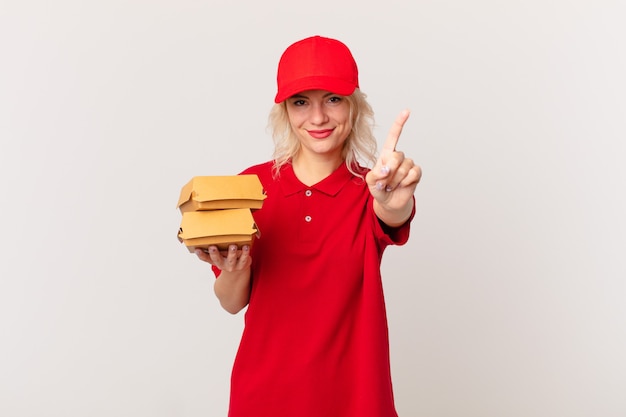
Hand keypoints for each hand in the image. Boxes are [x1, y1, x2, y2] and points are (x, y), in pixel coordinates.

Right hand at [195, 244, 251, 271]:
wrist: (239, 268)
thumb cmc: (228, 256)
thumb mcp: (221, 253)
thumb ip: (217, 246)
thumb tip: (212, 230)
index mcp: (215, 261)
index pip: (206, 258)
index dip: (201, 254)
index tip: (197, 249)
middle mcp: (222, 264)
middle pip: (217, 259)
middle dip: (214, 253)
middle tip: (212, 247)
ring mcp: (232, 266)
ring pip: (231, 260)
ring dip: (231, 253)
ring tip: (232, 246)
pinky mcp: (242, 265)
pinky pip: (244, 259)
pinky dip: (245, 253)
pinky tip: (246, 246)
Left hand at [366, 109, 421, 223]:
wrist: (389, 202)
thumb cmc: (378, 188)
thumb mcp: (370, 181)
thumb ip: (375, 174)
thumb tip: (386, 170)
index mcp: (386, 154)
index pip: (394, 136)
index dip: (400, 123)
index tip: (407, 111)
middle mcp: (398, 157)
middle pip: (397, 156)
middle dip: (389, 170)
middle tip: (384, 182)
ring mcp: (408, 164)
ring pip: (404, 167)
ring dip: (395, 180)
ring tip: (391, 186)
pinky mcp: (416, 173)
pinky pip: (413, 173)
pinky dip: (405, 182)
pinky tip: (401, 186)